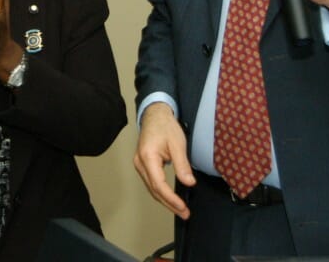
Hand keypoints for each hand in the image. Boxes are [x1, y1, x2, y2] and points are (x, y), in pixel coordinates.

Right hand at [133, 102, 193, 219]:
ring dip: (165, 200)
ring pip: (151, 188)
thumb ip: (182, 165)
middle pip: (154, 190)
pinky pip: (151, 182)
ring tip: (180, 209)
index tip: (182, 207)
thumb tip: (188, 182)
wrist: (155, 115)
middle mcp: (140, 162)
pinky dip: (161, 192)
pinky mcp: (143, 164)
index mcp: (147, 157)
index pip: (159, 184)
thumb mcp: (178, 143)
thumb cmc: (164, 126)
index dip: (171, 198)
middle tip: (184, 213)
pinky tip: (170, 197)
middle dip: (169, 204)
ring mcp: (139, 164)